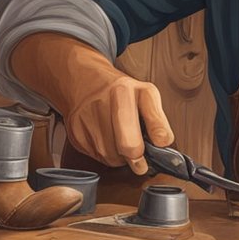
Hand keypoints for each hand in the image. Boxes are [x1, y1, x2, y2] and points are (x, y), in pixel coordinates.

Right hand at [11, 32, 174, 174]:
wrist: (85, 82)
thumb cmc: (120, 91)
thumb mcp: (146, 95)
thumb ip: (158, 120)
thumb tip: (163, 143)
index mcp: (122, 91)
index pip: (141, 124)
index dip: (155, 142)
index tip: (158, 144)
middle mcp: (102, 103)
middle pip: (127, 147)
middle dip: (137, 156)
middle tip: (140, 153)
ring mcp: (85, 120)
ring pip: (111, 157)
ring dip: (120, 156)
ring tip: (121, 138)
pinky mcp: (74, 134)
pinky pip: (97, 157)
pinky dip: (106, 153)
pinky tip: (107, 138)